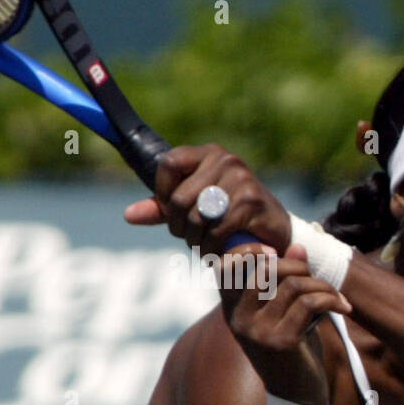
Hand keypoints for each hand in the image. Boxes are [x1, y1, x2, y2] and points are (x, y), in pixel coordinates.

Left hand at [123, 144, 292, 255]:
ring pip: (196, 217)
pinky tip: (217, 251)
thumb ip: (162, 208)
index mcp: (208, 153)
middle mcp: (225, 160)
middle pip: (179, 198)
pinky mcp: (251, 202)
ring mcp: (241, 179)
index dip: (162, 193)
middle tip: (190, 236)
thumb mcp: (193, 208)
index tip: (171, 211)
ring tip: (205, 244)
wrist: (274, 232)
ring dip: (196, 240)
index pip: (168, 163)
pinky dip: (211, 247)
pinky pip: (216, 230)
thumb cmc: (229, 217)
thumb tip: (129, 215)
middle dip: (179, 226)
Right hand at [218, 244, 350, 404]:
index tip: (274, 252)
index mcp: (232, 309)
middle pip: (265, 269)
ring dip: (322, 286)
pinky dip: (332, 299)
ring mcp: (259, 332)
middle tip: (317, 280)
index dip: (247, 250)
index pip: (225, 267)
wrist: (297, 394)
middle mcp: (239, 319)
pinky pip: (310, 303)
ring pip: (294, 285)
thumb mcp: (283, 311)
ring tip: (335, 297)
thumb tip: (298, 247)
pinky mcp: (282, 342)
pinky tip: (343, 307)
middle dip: (298, 267)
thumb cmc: (290, 347)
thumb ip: (286, 280)